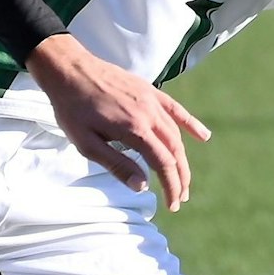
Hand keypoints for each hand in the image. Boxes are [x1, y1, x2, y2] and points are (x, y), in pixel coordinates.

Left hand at [26, 34, 211, 210]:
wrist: (70, 69)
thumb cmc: (72, 109)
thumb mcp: (87, 143)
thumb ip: (116, 164)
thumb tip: (142, 186)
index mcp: (134, 129)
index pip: (164, 163)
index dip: (172, 186)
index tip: (173, 205)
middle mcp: (149, 114)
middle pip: (175, 151)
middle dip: (180, 177)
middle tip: (180, 198)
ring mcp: (152, 100)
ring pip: (176, 134)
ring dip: (182, 158)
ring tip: (182, 178)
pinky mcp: (149, 90)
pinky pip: (176, 109)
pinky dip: (191, 124)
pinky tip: (203, 136)